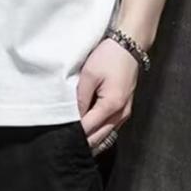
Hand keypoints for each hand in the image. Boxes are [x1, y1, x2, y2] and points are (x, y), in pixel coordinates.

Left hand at [76, 36, 139, 151]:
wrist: (128, 46)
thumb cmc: (109, 57)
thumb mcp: (90, 74)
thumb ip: (81, 98)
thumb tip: (74, 117)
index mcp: (111, 105)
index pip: (89, 128)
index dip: (75, 134)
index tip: (61, 137)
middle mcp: (121, 114)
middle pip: (99, 138)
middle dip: (83, 141)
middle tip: (65, 144)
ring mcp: (125, 113)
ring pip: (106, 136)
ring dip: (92, 140)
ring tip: (75, 141)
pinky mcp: (125, 108)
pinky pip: (111, 128)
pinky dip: (100, 133)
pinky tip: (89, 134)